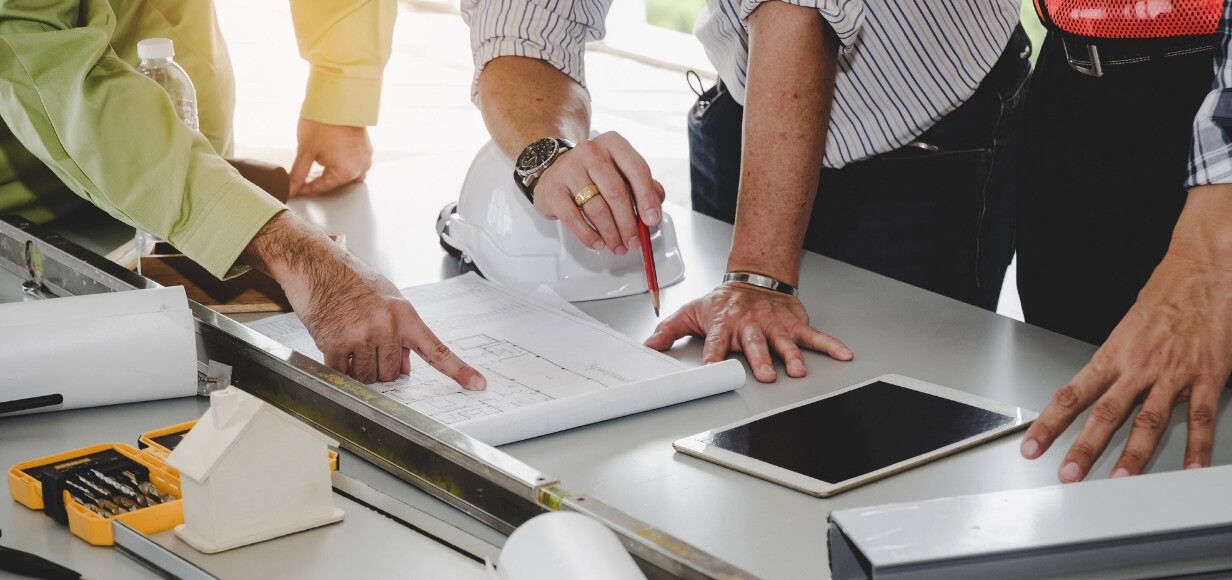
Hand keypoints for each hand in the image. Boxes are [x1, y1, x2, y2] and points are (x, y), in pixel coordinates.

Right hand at [241, 211, 485, 388]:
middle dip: (382, 367)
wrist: (315, 265)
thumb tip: (405, 364)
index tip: (478, 384)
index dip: (458, 370)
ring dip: (359, 369)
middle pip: (393, 373)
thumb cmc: (350, 279)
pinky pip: (343, 374)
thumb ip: (401, 331)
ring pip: (369, 378)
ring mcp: (361, 337)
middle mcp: (386, 327)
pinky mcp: (335, 345)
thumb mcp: (386, 298)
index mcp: (404, 314)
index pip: (436, 349)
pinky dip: (339, 368)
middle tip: (368, 345)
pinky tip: (335, 345)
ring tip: (350, 340)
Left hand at [288, 118, 372, 196]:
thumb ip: (298, 174)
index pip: (323, 188)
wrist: (338, 99)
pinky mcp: (366, 148)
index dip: (306, 188)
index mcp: (346, 173)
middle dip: (320, 178)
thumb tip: (291, 189)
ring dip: (332, 171)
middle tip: (304, 173)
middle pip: (336, 182)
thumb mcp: (305, 151)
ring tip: (317, 161)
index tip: (296, 186)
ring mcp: (365, 158)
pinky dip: (342, 162)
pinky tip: (330, 153)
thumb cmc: (323, 122)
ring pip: (346, 173)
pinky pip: (354, 162)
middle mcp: (360, 168)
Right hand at [533, 132, 664, 255]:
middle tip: (633, 241)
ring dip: (611, 234)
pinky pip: (574, 219)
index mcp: (613, 144)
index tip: (652, 220)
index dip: (647, 199)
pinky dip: (589, 236)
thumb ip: (644, 187)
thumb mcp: (621, 172)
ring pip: (597, 208)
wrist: (554, 168)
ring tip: (617, 245)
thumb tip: (653, 213)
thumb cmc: (593, 173)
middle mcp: (590, 151)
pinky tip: (598, 243)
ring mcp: (569, 169)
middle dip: (628, 224)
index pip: (637, 170)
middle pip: (616, 192)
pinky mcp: (553, 189)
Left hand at [644, 283, 852, 381]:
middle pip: (754, 343)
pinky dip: (830, 344)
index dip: (713, 357)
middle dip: (760, 358)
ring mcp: (773, 324)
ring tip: (799, 370)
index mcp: (723, 324)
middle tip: (766, 373)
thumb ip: (669, 330)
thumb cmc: (723, 301)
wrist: (753, 278)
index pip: (716, 343)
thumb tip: (648, 345)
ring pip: (784, 341)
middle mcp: (749, 325)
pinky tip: (843, 354)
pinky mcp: (793, 322)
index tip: (712, 370)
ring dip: (792, 355)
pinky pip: (814, 335)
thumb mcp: (691, 311)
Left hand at [1020, 240, 1231, 481]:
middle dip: (1083, 447)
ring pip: (1148, 421)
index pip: (1071, 394)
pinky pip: (1200, 416)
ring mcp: (1173, 373)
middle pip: (1104, 414)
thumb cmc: (1167, 292)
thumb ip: (1118, 360)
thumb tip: (1102, 388)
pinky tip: (1192, 467)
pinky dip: (1197, 445)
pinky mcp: (1207, 375)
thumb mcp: (1128, 326)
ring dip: (1134, 454)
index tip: (1032, 446)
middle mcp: (1139, 366)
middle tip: (1067, 474)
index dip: (1048, 423)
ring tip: (1121, 479)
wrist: (1205, 267)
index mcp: (1114, 353)